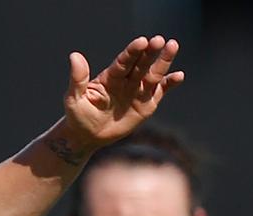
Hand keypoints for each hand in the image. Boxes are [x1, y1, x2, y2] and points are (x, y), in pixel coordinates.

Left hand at [63, 36, 183, 146]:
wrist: (87, 137)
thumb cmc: (78, 116)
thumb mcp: (74, 99)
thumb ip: (78, 78)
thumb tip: (74, 55)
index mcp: (110, 77)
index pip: (123, 61)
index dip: (132, 52)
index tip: (142, 41)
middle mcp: (126, 80)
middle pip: (141, 64)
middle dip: (150, 52)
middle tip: (160, 40)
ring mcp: (137, 91)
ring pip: (153, 74)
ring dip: (163, 61)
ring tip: (173, 46)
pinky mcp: (146, 104)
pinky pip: (160, 91)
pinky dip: (169, 84)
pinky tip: (179, 76)